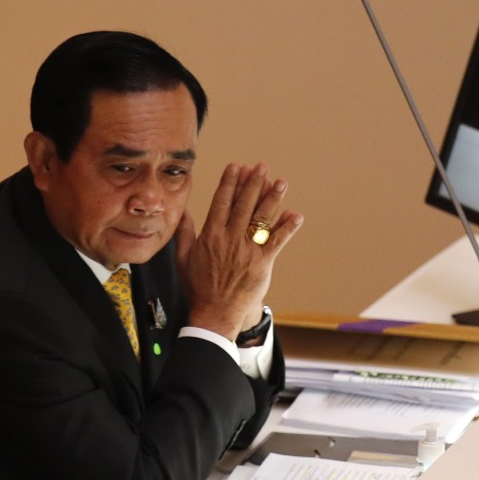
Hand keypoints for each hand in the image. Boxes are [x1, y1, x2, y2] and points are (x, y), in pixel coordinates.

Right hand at [174, 163, 302, 340]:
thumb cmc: (198, 287)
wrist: (214, 313)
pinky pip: (277, 242)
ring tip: (281, 182)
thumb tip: (182, 211)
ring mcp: (247, 250)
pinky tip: (296, 215)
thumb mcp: (184, 258)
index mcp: (211, 235)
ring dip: (272, 198)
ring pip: (261, 219)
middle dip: (253, 183)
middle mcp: (230, 239)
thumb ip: (185, 232)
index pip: (221, 202)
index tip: (236, 166)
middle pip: (244, 205)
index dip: (230, 183)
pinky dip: (287, 228)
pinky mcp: (262, 263)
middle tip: (261, 167)